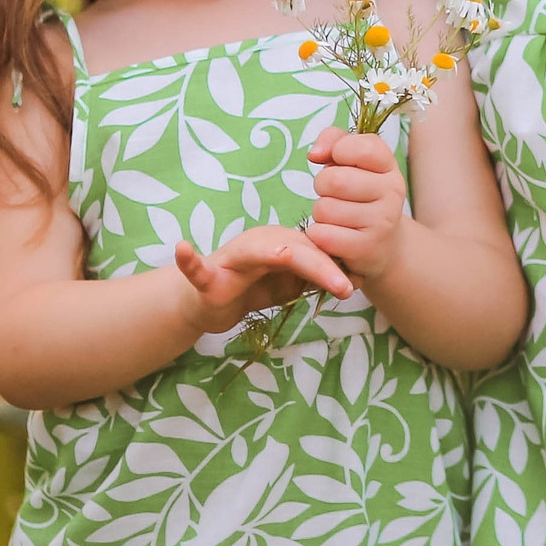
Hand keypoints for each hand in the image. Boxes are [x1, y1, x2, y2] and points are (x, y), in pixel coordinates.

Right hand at [172, 226, 352, 334]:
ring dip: (290, 261)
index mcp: (281, 243)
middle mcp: (259, 243)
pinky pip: (198, 268)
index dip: (339, 262)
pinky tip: (183, 249)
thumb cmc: (252, 289)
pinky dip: (189, 259)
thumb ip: (315, 279)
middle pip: (298, 249)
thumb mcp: (291, 286)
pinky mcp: (210, 277)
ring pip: (265, 253)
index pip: (315, 248)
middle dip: (324, 266)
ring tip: (311, 273)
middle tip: (348, 287)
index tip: (362, 278)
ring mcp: (234, 258)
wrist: (208, 303)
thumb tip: (355, 278)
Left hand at [302, 127, 409, 281]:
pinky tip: (332, 234)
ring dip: (320, 213)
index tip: (338, 162)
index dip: (338, 151)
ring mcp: (382, 221)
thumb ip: (333, 141)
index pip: (358, 147)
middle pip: (334, 181)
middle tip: (332, 194)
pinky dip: (318, 234)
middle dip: (322, 186)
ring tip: (335, 216)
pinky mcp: (367, 248)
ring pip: (325, 209)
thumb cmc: (359, 194)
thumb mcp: (351, 161)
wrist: (382, 243)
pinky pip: (323, 235)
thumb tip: (315, 154)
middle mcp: (392, 191)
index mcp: (388, 165)